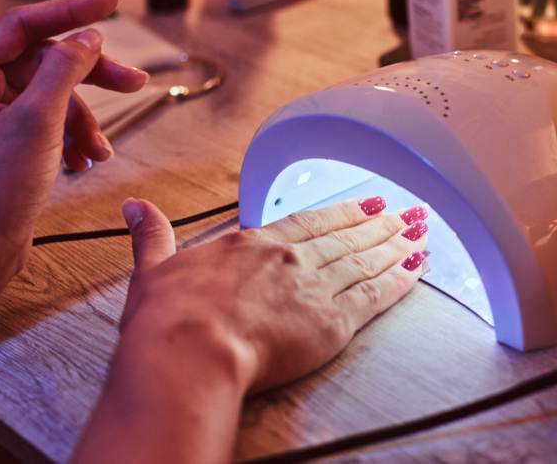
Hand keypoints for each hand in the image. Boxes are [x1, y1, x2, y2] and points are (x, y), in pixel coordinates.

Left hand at [0, 0, 148, 351]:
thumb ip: (64, 70)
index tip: (111, 3)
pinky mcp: (10, 138)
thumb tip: (88, 38)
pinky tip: (82, 161)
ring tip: (98, 150)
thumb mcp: (38, 121)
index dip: (72, 12)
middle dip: (92, 78)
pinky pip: (52, 121)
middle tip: (133, 82)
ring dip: (85, 120)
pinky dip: (74, 137)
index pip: (25, 25)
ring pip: (55, 95)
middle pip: (47, 61)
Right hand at [72, 197, 427, 463]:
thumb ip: (153, 237)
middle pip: (344, 237)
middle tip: (407, 212)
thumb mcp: (152, 271)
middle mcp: (289, 259)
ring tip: (421, 232)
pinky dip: (399, 280)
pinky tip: (417, 268)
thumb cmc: (166, 321)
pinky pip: (375, 295)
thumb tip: (135, 208)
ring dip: (396, 245)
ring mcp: (313, 287)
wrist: (187, 353)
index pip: (307, 222)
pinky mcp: (333, 322)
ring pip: (364, 260)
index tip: (364, 204)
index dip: (340, 213)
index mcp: (250, 244)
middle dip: (379, 224)